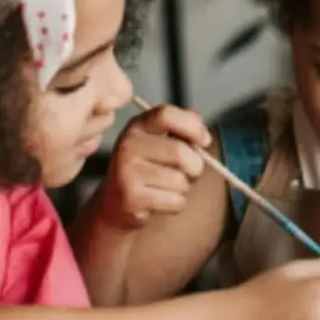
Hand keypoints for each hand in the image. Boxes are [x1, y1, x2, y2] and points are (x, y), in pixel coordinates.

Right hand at [97, 105, 211, 229]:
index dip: (193, 126)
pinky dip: (176, 204)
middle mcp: (128, 146)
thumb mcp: (159, 142)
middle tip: (191, 172)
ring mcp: (128, 172)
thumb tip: (203, 137)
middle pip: (179, 152)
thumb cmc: (147, 169)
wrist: (115, 202)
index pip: (166, 115)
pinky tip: (161, 201)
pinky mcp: (132, 198)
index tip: (204, 141)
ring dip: (183, 188)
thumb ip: (182, 131)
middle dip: (195, 166)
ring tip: (167, 187)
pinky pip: (175, 201)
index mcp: (138, 126)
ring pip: (179, 181)